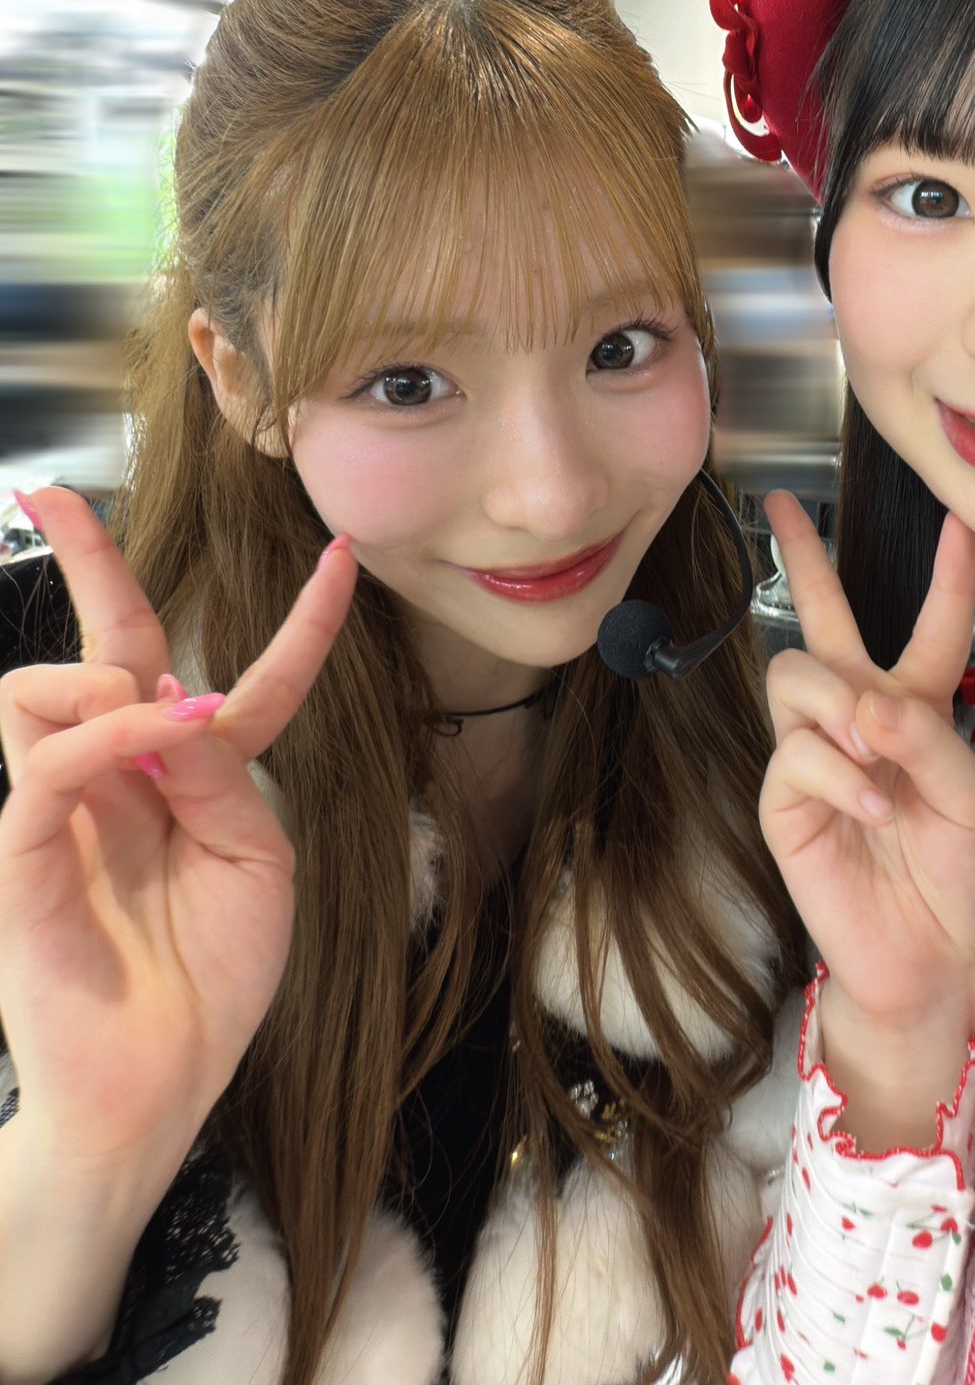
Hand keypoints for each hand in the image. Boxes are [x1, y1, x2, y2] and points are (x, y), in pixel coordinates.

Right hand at [0, 488, 355, 1176]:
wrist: (161, 1083)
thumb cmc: (214, 977)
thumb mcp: (257, 862)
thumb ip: (219, 774)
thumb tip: (170, 702)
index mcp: (196, 778)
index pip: (244, 679)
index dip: (298, 623)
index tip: (341, 553)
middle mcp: (127, 776)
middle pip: (110, 647)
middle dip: (88, 562)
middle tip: (54, 494)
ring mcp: (69, 809)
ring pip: (50, 688)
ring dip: (110, 683)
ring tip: (154, 731)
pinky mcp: (23, 853)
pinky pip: (44, 766)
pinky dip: (99, 736)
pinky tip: (150, 736)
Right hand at [759, 492, 974, 1058]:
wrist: (936, 963)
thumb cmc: (967, 882)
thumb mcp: (974, 798)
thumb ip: (924, 736)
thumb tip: (863, 703)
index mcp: (920, 711)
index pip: (931, 629)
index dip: (946, 579)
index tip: (956, 524)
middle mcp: (862, 720)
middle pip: (820, 622)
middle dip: (800, 559)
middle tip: (780, 505)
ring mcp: (818, 757)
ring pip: (796, 674)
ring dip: (838, 701)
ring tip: (872, 750)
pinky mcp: (787, 802)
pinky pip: (795, 752)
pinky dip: (838, 771)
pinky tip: (871, 805)